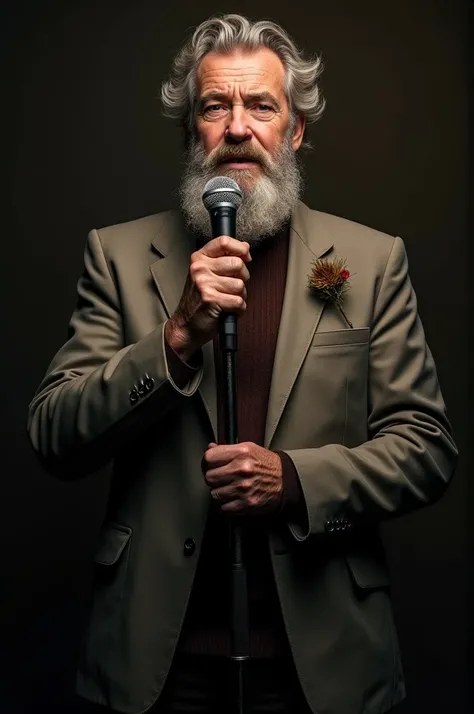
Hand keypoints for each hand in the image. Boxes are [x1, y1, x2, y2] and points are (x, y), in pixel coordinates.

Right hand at [166, 236, 250, 359]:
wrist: (185, 326)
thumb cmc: (198, 301)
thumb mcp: (206, 274)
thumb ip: (223, 260)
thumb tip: (245, 249)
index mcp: (199, 258)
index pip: (224, 241)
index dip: (241, 249)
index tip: (245, 256)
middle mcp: (199, 269)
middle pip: (238, 263)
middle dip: (242, 278)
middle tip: (231, 287)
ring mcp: (204, 284)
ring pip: (240, 285)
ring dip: (239, 296)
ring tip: (226, 300)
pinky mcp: (211, 300)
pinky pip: (239, 301)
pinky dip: (238, 310)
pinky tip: (227, 310)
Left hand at [202, 442, 283, 515]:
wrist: (285, 480)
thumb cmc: (266, 464)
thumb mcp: (248, 449)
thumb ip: (227, 448)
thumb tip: (210, 448)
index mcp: (241, 453)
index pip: (209, 457)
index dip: (207, 462)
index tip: (210, 465)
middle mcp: (242, 470)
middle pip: (209, 477)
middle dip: (213, 478)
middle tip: (221, 478)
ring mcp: (244, 488)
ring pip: (214, 494)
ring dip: (220, 492)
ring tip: (229, 487)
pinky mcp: (246, 503)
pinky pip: (223, 507)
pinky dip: (226, 505)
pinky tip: (234, 497)